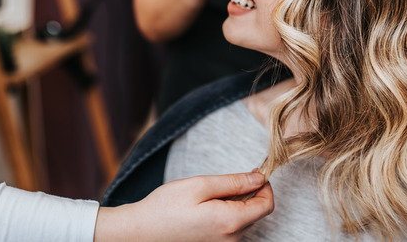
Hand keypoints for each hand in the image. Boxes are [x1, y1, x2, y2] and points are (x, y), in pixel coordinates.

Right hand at [94, 172, 273, 241]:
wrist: (139, 233)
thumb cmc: (165, 207)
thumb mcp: (200, 185)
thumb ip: (234, 182)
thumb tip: (259, 177)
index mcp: (230, 222)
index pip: (267, 205)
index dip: (265, 186)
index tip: (254, 172)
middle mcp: (231, 239)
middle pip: (256, 212)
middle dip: (250, 193)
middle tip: (228, 180)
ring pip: (244, 220)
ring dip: (237, 203)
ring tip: (210, 195)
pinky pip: (230, 228)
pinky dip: (227, 214)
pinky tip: (206, 207)